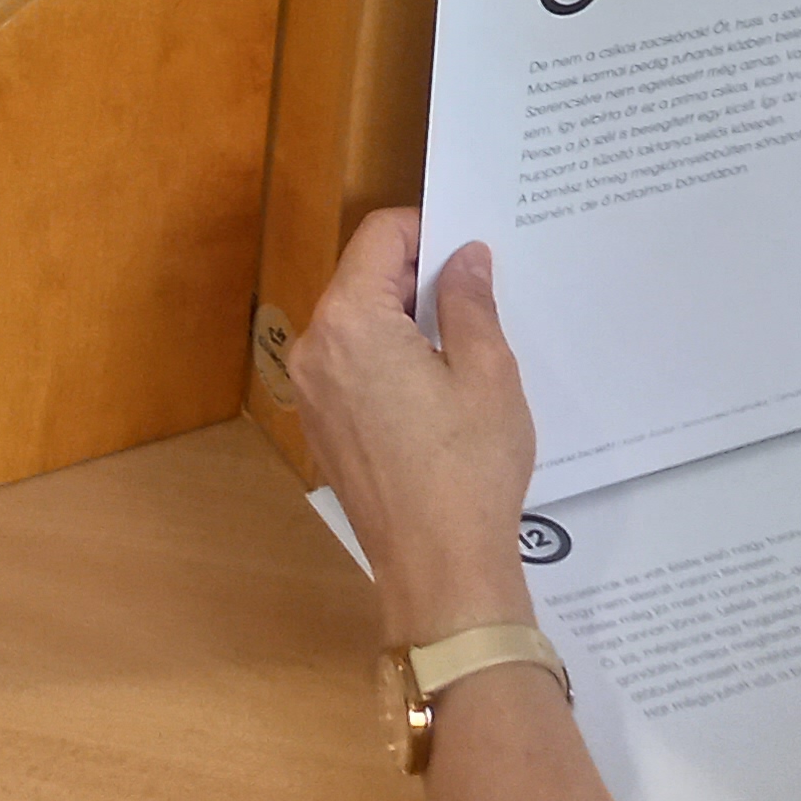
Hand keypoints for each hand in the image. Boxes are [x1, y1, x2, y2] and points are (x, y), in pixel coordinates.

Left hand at [290, 205, 541, 644]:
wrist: (439, 569)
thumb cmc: (468, 470)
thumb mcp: (487, 371)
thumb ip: (469, 301)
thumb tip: (464, 257)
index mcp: (352, 322)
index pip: (380, 236)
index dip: (428, 230)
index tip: (470, 250)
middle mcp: (316, 349)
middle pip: (363, 278)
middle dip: (416, 276)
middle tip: (477, 294)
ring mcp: (312, 391)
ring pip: (357, 323)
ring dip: (403, 319)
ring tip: (463, 343)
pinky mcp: (322, 427)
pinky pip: (352, 366)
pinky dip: (388, 358)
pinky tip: (436, 389)